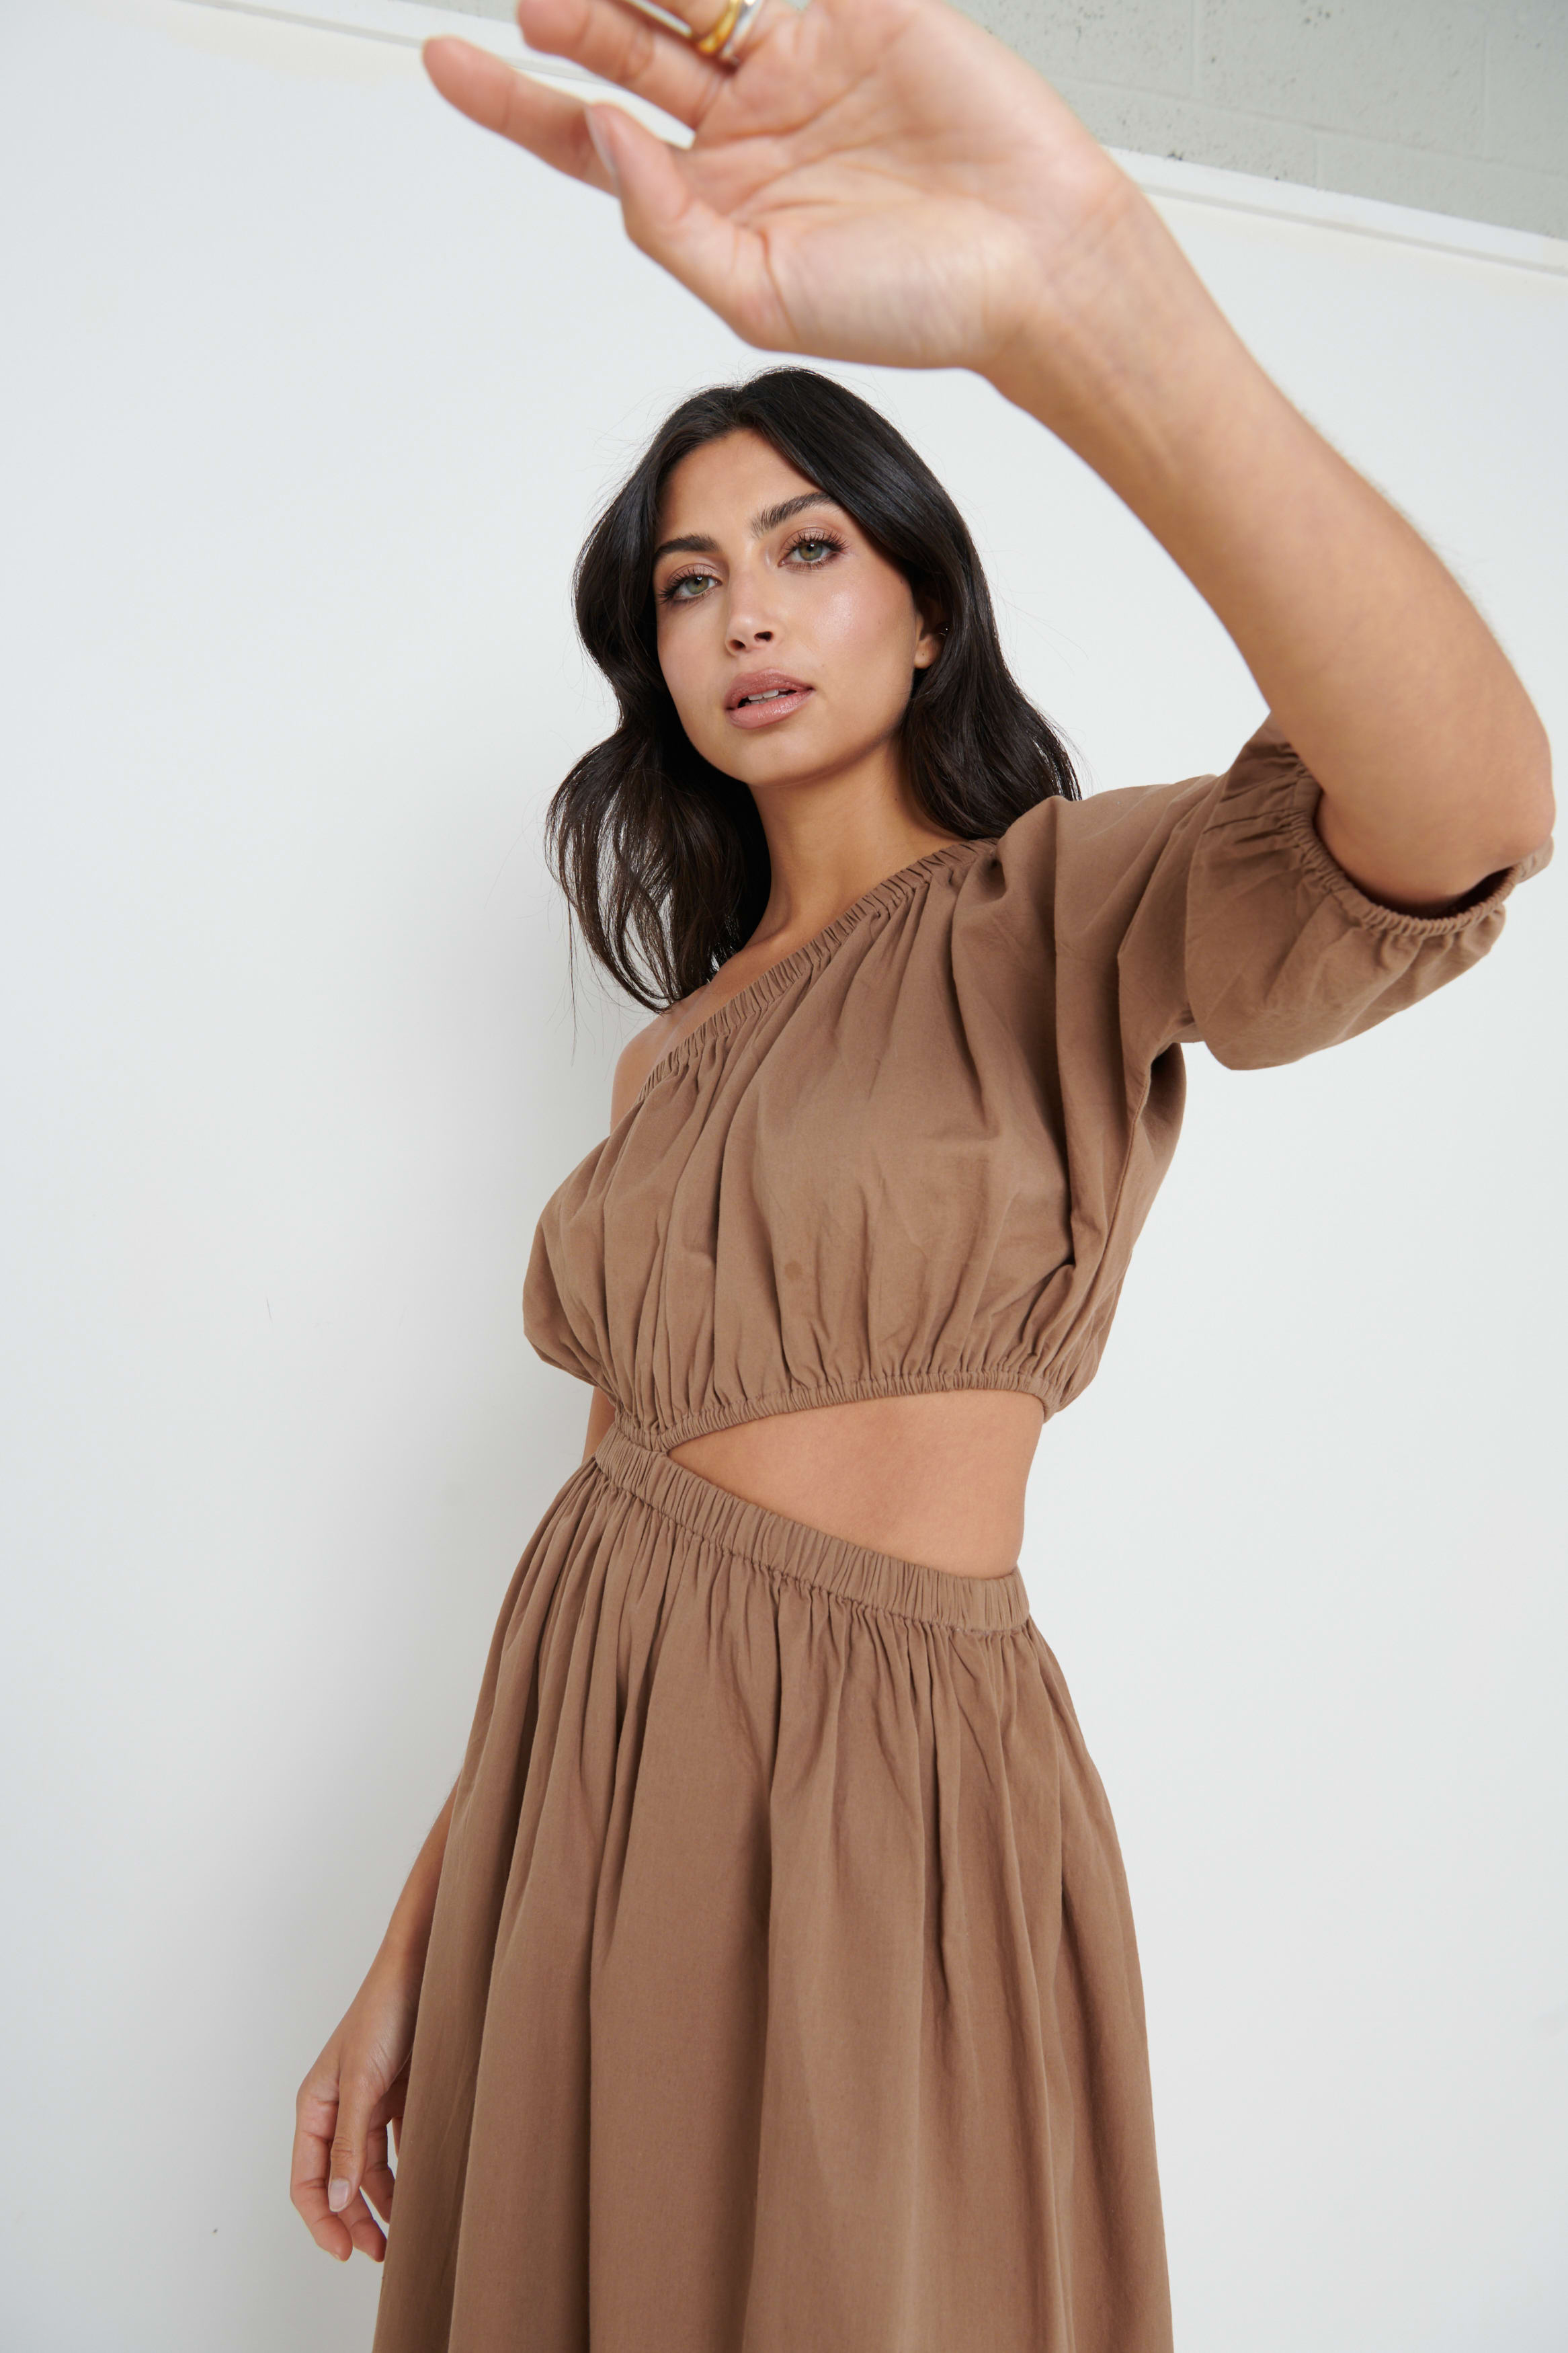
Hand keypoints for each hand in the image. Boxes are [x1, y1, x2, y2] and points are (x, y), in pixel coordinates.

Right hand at [290, 1941, 421, 2263]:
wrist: (426, 1966)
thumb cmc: (385, 2012)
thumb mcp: (363, 2083)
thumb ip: (351, 2143)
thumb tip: (340, 2201)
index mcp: (315, 2107)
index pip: (307, 2181)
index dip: (323, 2221)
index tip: (347, 2251)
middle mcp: (338, 2109)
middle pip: (340, 2182)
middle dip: (356, 2221)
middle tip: (382, 2253)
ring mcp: (370, 2103)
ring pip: (370, 2169)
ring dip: (383, 2202)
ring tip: (405, 2233)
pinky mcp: (399, 2095)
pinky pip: (397, 2147)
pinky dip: (406, 2171)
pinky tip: (422, 2191)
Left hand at [420, 0, 1138, 380]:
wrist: (1037, 263)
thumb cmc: (918, 306)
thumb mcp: (758, 294)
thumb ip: (668, 219)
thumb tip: (599, 134)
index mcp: (717, 204)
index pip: (590, 141)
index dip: (513, 102)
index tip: (441, 60)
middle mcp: (748, 128)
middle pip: (624, 49)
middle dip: (567, 17)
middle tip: (531, 0)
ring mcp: (799, 60)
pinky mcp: (857, 7)